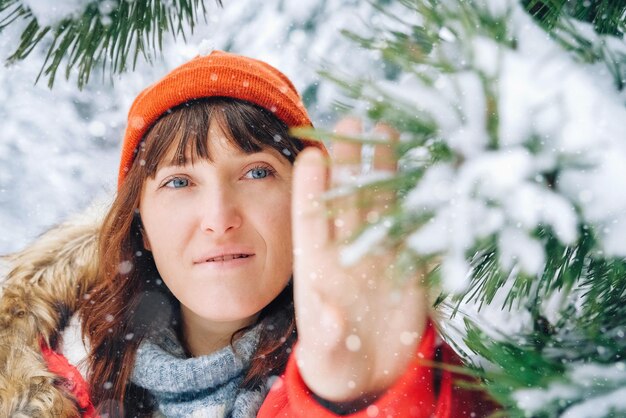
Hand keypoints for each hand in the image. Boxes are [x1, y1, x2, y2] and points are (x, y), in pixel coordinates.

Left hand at [292, 118, 427, 402]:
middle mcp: (348, 252)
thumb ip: (324, 332)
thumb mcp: (325, 353)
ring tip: (385, 130)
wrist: (369, 375)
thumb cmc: (335, 362)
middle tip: (350, 121)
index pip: (311, 219)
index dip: (312, 188)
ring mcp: (380, 254)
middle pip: (348, 198)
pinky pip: (415, 227)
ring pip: (381, 203)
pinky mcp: (410, 266)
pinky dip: (420, 202)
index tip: (312, 154)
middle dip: (349, 161)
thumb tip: (328, 310)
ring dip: (383, 169)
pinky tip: (426, 171)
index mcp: (317, 266)